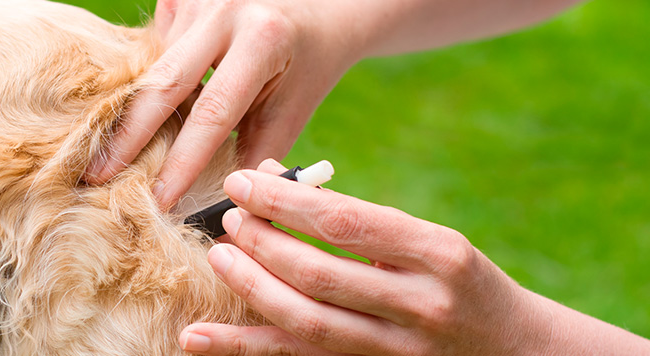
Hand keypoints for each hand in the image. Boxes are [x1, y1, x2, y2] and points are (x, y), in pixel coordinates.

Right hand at [84, 0, 363, 207]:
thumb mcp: (293, 109)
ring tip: (117, 150)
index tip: (159, 200)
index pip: (212, 112)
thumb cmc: (308, 63)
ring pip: (153, 66)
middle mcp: (224, 10)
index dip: (182, 161)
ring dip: (141, 109)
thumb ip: (257, 155)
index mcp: (261, 40)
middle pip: (162, 83)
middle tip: (95, 177)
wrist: (320, 4)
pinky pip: (154, 48)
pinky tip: (157, 100)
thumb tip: (218, 207)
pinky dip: (154, 79)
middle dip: (127, 136)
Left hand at [179, 159, 649, 354]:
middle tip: (229, 218)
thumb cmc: (461, 283)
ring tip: (218, 256)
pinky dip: (244, 346)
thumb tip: (276, 187)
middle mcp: (420, 305)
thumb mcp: (432, 243)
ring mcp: (396, 350)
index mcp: (439, 254)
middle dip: (263, 242)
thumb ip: (363, 223)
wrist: (515, 351)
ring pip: (306, 321)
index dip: (286, 201)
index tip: (243, 181)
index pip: (347, 222)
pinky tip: (197, 336)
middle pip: (320, 273)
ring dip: (251, 288)